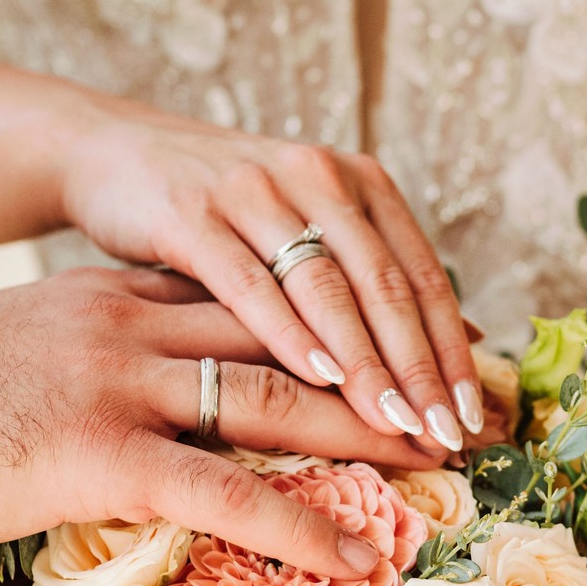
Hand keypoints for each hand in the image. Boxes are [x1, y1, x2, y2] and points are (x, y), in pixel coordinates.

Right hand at [0, 267, 440, 558]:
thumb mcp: (18, 353)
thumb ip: (87, 356)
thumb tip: (133, 396)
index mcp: (115, 298)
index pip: (250, 300)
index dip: (333, 322)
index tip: (396, 340)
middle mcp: (133, 324)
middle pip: (287, 338)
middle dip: (382, 364)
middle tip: (452, 392)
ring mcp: (120, 384)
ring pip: (279, 401)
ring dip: (371, 430)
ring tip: (442, 457)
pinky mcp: (99, 453)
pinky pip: (224, 493)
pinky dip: (299, 525)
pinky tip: (355, 555)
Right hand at [59, 103, 484, 454]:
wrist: (113, 154)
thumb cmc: (222, 215)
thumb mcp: (302, 232)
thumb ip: (367, 282)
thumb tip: (462, 345)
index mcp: (357, 181)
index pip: (421, 274)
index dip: (451, 348)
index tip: (473, 415)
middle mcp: (316, 175)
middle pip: (384, 283)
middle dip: (420, 366)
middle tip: (446, 432)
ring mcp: (254, 190)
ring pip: (326, 286)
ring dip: (365, 360)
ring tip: (393, 421)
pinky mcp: (192, 213)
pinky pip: (250, 283)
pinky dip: (288, 332)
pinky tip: (317, 378)